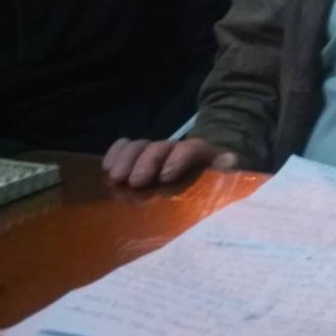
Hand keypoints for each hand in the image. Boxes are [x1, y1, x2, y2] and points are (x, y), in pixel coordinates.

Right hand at [102, 137, 237, 188]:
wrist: (205, 182)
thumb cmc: (215, 190)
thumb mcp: (225, 184)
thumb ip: (227, 175)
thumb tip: (230, 160)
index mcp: (201, 155)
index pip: (192, 148)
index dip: (178, 158)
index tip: (165, 177)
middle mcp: (176, 149)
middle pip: (161, 146)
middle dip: (146, 161)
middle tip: (134, 182)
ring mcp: (157, 152)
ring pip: (141, 145)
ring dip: (126, 159)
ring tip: (115, 177)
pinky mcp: (140, 160)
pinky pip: (126, 147)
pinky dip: (116, 154)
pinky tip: (105, 168)